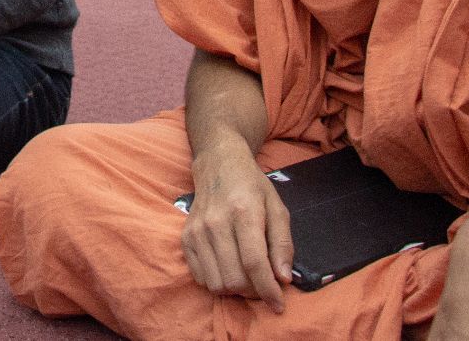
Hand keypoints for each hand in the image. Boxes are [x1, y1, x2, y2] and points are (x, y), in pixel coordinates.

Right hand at [181, 144, 292, 311]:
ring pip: (216, 283)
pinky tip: (228, 268)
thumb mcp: (277, 207)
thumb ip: (283, 243)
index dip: (268, 290)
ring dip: (235, 290)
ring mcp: (197, 230)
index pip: (254, 263)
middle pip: (235, 279)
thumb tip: (284, 278)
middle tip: (264, 284)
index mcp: (244, 212)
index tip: (279, 305)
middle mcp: (216, 222)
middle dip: (254, 292)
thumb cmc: (252, 186)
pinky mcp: (185, 237)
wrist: (217, 164)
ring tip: (246, 277)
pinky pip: (200, 277)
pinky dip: (217, 281)